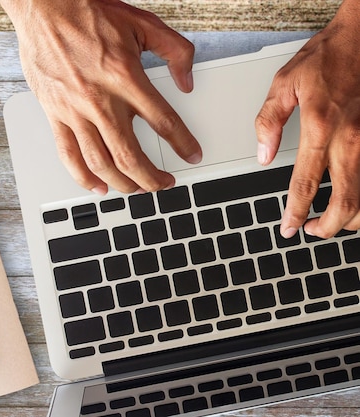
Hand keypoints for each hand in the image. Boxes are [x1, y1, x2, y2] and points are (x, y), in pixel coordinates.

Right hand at [0, 0, 201, 193]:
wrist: (45, 8)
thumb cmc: (88, 13)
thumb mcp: (143, 23)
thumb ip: (175, 51)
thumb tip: (186, 81)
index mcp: (126, 77)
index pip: (163, 122)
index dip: (182, 143)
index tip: (191, 155)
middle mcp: (100, 100)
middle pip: (131, 156)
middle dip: (152, 178)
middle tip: (164, 183)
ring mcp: (75, 111)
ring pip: (101, 163)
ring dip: (124, 183)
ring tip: (137, 188)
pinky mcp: (55, 115)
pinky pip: (68, 155)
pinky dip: (84, 177)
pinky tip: (98, 186)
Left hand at [255, 0, 359, 238]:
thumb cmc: (327, 56)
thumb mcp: (285, 83)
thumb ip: (269, 122)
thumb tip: (263, 156)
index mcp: (321, 126)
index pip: (306, 183)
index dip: (296, 212)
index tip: (288, 227)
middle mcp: (352, 138)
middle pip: (346, 200)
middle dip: (328, 226)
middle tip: (311, 232)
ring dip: (351, 217)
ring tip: (331, 221)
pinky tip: (352, 198)